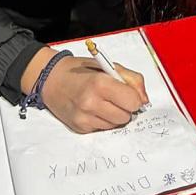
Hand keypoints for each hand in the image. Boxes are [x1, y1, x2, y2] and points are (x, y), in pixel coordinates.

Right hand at [23, 50, 147, 132]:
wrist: (51, 79)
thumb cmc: (81, 70)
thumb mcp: (107, 65)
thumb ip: (131, 79)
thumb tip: (144, 100)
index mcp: (100, 83)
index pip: (133, 102)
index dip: (134, 98)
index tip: (128, 93)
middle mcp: (91, 102)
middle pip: (126, 117)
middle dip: (125, 108)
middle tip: (115, 98)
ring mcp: (84, 118)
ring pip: (115, 125)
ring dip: (114, 115)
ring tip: (103, 102)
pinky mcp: (79, 128)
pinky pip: (103, 129)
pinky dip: (102, 120)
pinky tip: (93, 109)